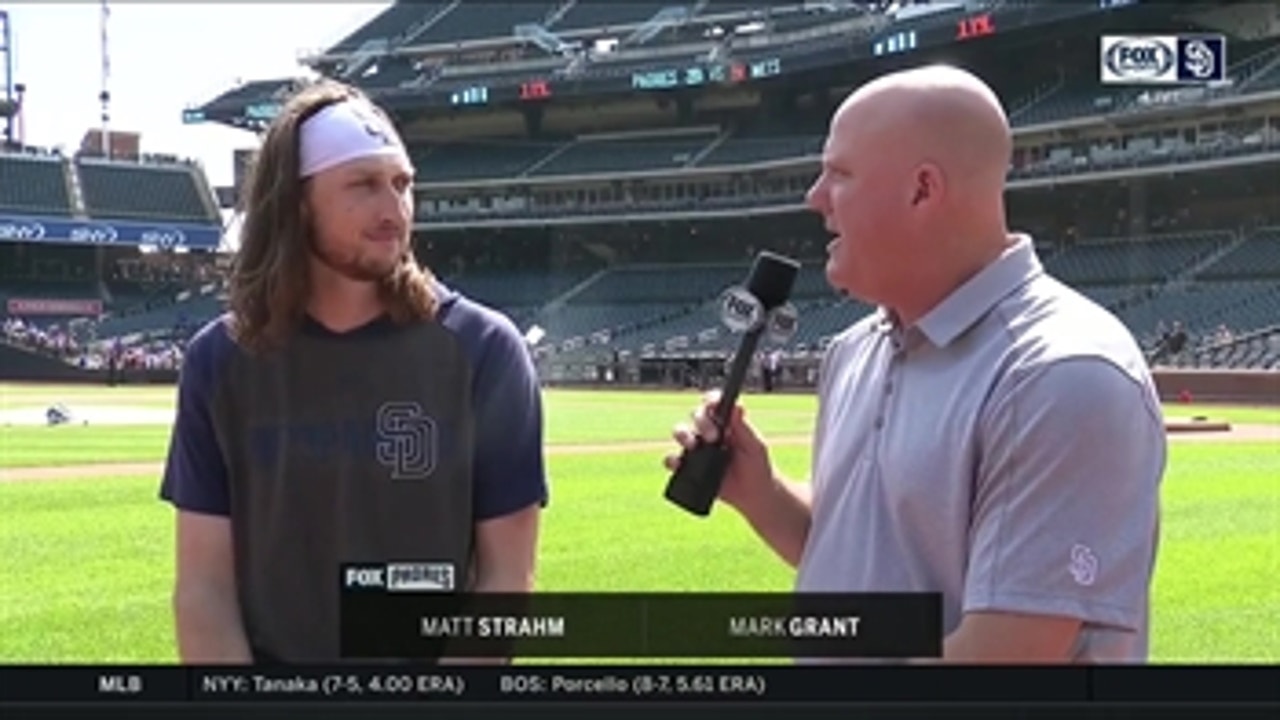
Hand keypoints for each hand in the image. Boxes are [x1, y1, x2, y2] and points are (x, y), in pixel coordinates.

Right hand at [663, 390, 774, 512]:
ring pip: (681, 432)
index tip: (713, 403)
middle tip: (713, 437)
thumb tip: (737, 406)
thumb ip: (744, 427)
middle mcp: (709, 431)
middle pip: (696, 415)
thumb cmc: (757, 466)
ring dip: (683, 435)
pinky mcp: (689, 467)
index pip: (714, 404)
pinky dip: (671, 460)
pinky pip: (673, 460)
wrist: (752, 495)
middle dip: (701, 422)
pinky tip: (678, 464)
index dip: (711, 399)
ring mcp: (698, 448)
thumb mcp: (755, 446)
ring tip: (692, 446)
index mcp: (726, 422)